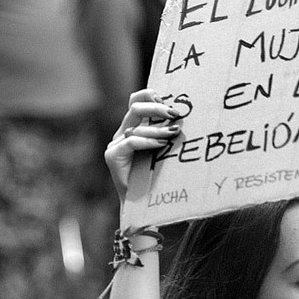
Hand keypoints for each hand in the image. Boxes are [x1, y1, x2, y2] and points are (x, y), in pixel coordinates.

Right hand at [104, 89, 182, 204]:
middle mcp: (123, 132)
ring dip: (158, 128)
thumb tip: (186, 117)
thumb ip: (168, 132)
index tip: (169, 101)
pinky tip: (161, 145)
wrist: (142, 203)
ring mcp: (116, 143)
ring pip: (136, 126)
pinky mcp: (112, 156)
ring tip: (174, 133)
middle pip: (136, 107)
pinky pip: (131, 142)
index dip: (150, 94)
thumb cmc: (158, 176)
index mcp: (134, 126)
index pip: (137, 99)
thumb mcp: (165, 149)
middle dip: (157, 107)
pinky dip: (148, 141)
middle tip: (175, 114)